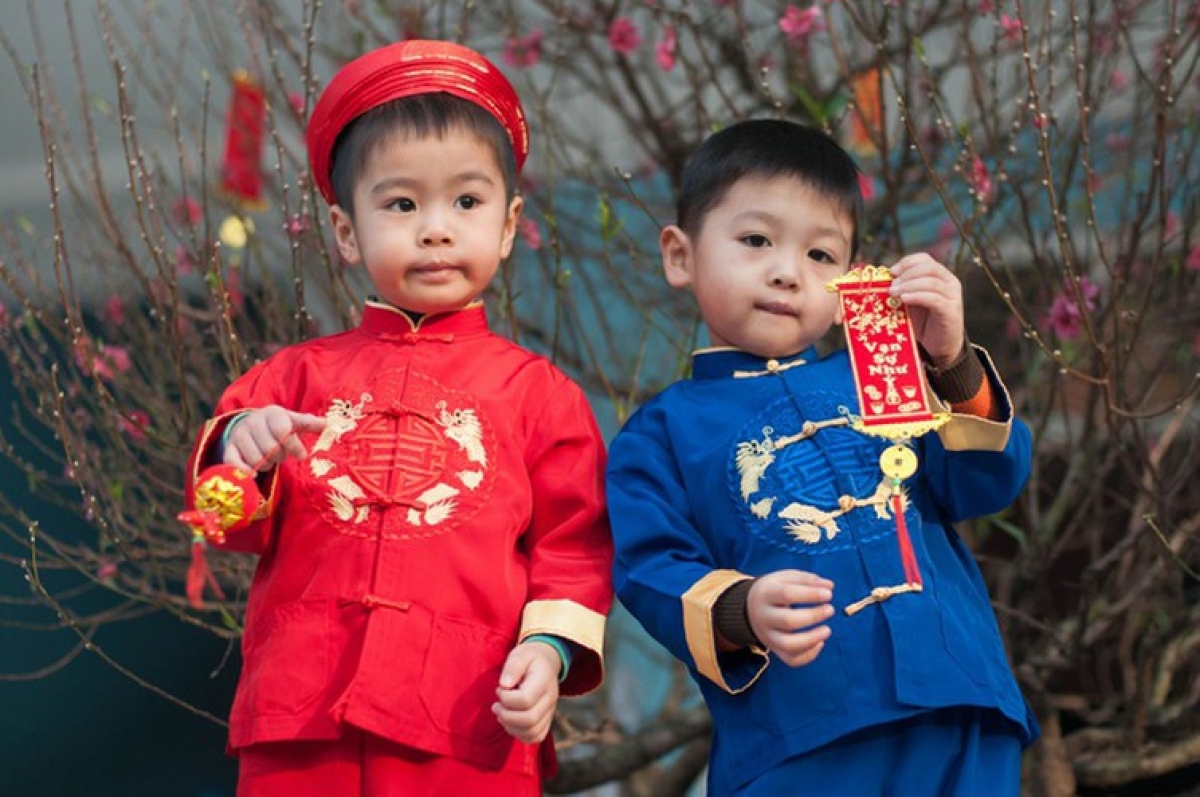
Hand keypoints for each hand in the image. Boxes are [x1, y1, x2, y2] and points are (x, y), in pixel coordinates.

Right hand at [222, 405, 326, 471]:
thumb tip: (330, 424)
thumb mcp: (293, 420)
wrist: (249, 423)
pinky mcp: (229, 448)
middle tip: (282, 455)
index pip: (282, 431)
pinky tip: (254, 473)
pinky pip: (234, 464)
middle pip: (270, 449)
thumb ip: (309, 423)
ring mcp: (239, 435)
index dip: (294, 446)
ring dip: (267, 465)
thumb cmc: (278, 424)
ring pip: (256, 459)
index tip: (302, 455)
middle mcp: (253, 422)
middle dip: (280, 456)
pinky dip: (246, 471)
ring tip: (270, 459)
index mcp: (272, 413)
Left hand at [493, 642, 559, 743]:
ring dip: (511, 727)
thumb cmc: (530, 658)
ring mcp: (550, 712)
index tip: (499, 689)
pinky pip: (536, 737)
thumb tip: (505, 685)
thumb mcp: (520, 653)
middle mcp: (550, 699)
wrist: (546, 662)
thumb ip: (513, 666)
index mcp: (544, 681)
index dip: (507, 699)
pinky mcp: (546, 720)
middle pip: (530, 719)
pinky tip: (509, 722)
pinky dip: (520, 734)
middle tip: (495, 706)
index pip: (526, 700)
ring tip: (500, 713)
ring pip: (532, 732)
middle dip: (506, 716)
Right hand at [747, 570, 834, 667]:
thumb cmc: (774, 590)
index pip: (787, 594)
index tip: (829, 594)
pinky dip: (810, 655)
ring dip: (812, 639)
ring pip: (789, 645)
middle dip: (813, 616)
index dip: (810, 594)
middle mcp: (764, 617)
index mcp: (766, 594)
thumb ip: (807, 580)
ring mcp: (768, 637)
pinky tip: (819, 642)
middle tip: (830, 610)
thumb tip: (830, 587)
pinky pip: (792, 660)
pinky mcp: (775, 650)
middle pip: (788, 621)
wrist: (749, 609)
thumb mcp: (785, 578)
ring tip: (827, 630)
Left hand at [887, 252, 965, 366]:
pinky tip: (904, 299)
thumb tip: (882, 281)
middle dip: (906, 274)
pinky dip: (917, 296)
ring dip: (909, 285)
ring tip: (893, 293)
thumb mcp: (911, 302)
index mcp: (940, 276)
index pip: (924, 259)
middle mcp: (950, 282)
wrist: (941, 346)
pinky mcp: (951, 311)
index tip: (890, 272)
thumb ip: (903, 289)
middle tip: (891, 286)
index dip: (906, 263)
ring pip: (931, 282)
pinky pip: (934, 299)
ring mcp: (953, 296)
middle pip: (929, 267)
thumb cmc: (924, 323)